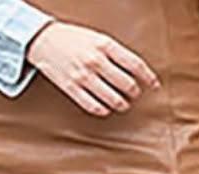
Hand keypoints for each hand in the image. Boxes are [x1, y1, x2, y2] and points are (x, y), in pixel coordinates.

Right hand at [27, 22, 159, 116]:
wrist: (44, 40)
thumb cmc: (74, 39)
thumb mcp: (98, 38)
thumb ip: (115, 53)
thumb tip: (135, 71)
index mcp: (105, 44)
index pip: (135, 64)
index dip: (148, 77)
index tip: (154, 85)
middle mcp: (95, 60)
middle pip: (126, 83)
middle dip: (134, 92)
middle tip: (134, 95)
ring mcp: (83, 76)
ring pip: (111, 98)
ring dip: (121, 104)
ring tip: (123, 104)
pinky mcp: (71, 88)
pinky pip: (92, 106)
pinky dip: (103, 110)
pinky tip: (106, 109)